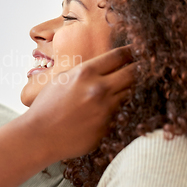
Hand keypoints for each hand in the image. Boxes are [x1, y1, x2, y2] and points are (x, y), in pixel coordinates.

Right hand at [27, 45, 135, 159]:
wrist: (40, 135)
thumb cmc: (46, 106)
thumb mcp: (62, 79)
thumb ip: (84, 72)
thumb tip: (102, 67)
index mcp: (86, 72)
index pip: (119, 56)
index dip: (131, 52)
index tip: (138, 51)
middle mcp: (99, 89)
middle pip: (134, 73)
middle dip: (141, 68)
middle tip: (146, 67)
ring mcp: (106, 109)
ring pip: (132, 93)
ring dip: (133, 89)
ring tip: (134, 86)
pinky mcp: (108, 127)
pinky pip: (123, 113)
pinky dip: (123, 108)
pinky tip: (120, 107)